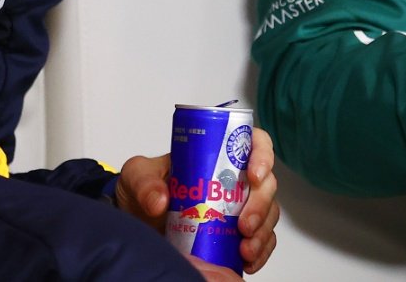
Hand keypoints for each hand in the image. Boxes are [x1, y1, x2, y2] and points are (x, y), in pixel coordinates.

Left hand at [113, 128, 280, 274]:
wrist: (138, 222)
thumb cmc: (144, 189)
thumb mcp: (137, 176)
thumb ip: (144, 182)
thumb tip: (160, 201)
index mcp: (216, 154)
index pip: (252, 143)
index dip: (262, 155)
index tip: (254, 175)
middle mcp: (234, 179)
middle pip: (266, 183)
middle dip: (261, 204)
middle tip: (245, 224)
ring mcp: (238, 207)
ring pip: (268, 213)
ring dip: (263, 232)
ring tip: (245, 250)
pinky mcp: (237, 234)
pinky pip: (261, 241)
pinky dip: (260, 252)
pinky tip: (248, 262)